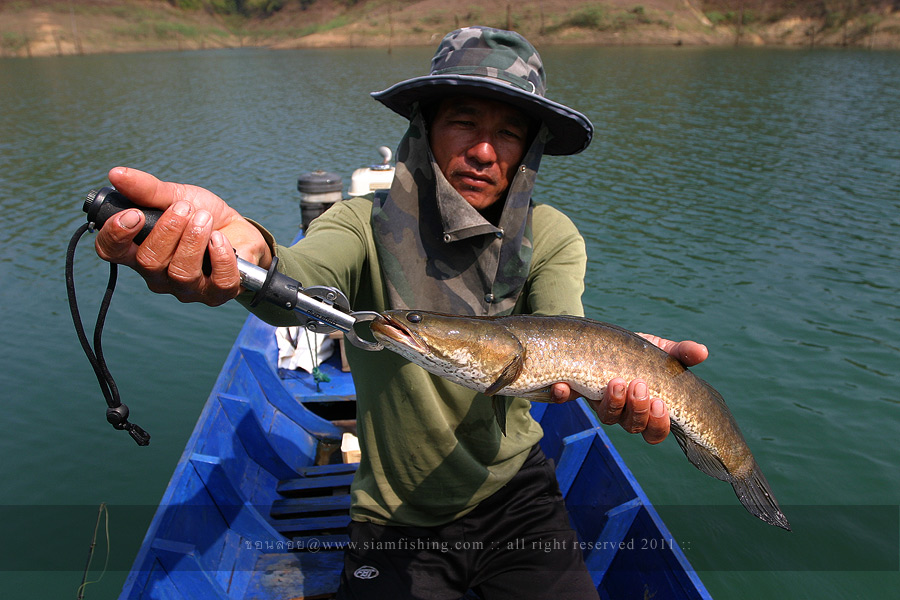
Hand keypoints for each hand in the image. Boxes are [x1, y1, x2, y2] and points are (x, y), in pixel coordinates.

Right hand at [94, 167, 271, 305]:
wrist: (237, 228)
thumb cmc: (202, 215)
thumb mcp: (175, 195)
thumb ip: (147, 189)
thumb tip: (115, 173)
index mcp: (138, 250)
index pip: (110, 251)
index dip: (116, 234)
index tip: (134, 213)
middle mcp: (157, 275)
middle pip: (148, 262)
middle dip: (168, 230)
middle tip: (185, 208)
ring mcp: (186, 288)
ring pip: (182, 273)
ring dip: (194, 240)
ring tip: (204, 218)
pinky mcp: (217, 293)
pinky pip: (219, 282)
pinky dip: (221, 257)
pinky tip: (220, 239)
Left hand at [551, 336, 707, 444]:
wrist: (600, 337)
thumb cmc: (636, 352)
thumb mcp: (660, 351)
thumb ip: (680, 354)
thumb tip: (703, 352)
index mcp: (647, 408)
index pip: (655, 430)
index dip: (658, 423)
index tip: (660, 403)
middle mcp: (623, 412)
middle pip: (632, 426)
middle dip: (637, 409)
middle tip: (638, 385)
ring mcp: (597, 403)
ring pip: (606, 417)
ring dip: (612, 402)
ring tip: (615, 381)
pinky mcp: (571, 391)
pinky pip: (565, 400)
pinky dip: (563, 394)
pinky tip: (564, 385)